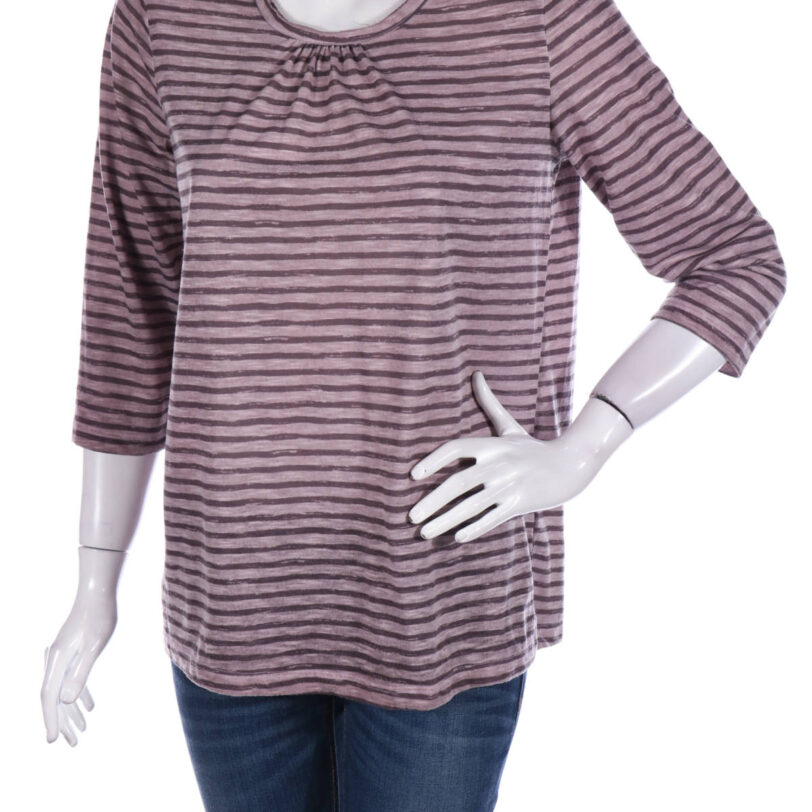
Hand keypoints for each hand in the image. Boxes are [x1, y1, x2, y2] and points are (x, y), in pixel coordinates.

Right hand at [41, 593, 116, 745]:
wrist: (98, 592)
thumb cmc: (100, 616)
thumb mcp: (95, 644)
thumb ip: (81, 672)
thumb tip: (66, 700)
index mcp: (57, 660)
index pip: (50, 697)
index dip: (51, 720)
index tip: (53, 741)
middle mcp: (54, 659)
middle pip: (54, 698)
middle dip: (62, 722)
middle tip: (72, 743)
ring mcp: (61, 655)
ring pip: (62, 690)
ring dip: (71, 711)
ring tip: (82, 731)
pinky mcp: (71, 651)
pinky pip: (71, 679)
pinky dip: (79, 694)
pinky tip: (90, 707)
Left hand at [408, 371, 603, 542]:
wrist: (572, 464)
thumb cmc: (533, 448)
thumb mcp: (510, 426)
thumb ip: (489, 403)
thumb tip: (476, 374)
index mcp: (492, 444)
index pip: (455, 448)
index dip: (433, 460)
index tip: (413, 476)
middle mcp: (498, 464)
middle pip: (458, 482)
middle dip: (431, 501)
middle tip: (410, 516)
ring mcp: (510, 484)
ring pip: (471, 506)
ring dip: (445, 521)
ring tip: (423, 533)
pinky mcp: (521, 503)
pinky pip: (492, 518)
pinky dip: (474, 528)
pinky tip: (456, 538)